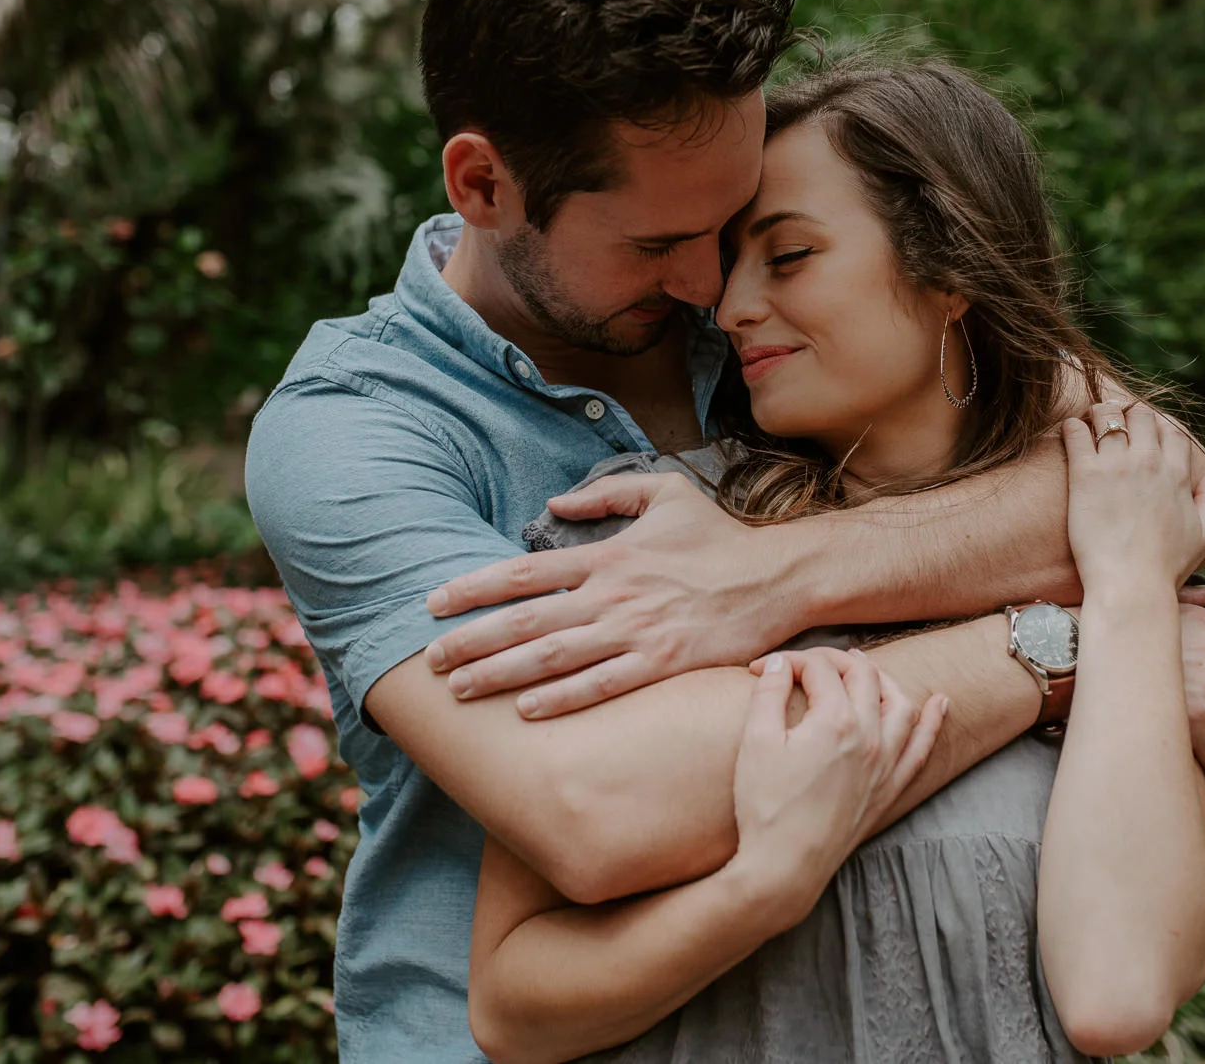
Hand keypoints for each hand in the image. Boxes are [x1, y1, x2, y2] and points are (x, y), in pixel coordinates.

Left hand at [423, 473, 793, 718]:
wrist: (775, 578)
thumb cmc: (718, 538)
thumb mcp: (665, 493)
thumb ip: (607, 493)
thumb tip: (556, 500)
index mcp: (608, 556)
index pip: (524, 572)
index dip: (474, 587)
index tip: (435, 602)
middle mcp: (613, 596)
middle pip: (526, 621)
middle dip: (472, 641)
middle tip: (429, 659)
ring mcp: (637, 634)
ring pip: (555, 658)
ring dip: (502, 674)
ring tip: (461, 690)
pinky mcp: (662, 666)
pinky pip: (602, 686)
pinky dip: (563, 699)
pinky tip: (528, 712)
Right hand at [727, 649, 944, 910]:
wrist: (785, 867)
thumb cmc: (766, 807)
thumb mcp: (756, 743)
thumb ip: (770, 694)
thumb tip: (782, 663)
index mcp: (835, 721)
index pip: (818, 669)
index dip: (787, 663)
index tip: (761, 672)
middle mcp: (869, 736)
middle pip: (862, 676)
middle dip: (833, 660)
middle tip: (805, 664)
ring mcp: (884, 764)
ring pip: (899, 704)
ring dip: (883, 679)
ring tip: (863, 668)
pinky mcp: (889, 789)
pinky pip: (921, 749)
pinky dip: (933, 722)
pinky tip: (940, 703)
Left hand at [1063, 404, 1204, 600]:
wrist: (1131, 585)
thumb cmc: (1166, 567)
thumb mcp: (1201, 535)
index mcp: (1177, 475)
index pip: (1171, 430)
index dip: (1158, 425)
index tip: (1144, 431)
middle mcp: (1150, 463)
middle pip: (1140, 415)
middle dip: (1128, 413)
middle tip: (1112, 422)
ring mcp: (1117, 466)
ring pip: (1108, 415)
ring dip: (1099, 413)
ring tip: (1089, 421)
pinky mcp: (1086, 475)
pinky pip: (1076, 433)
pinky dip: (1072, 426)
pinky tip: (1070, 432)